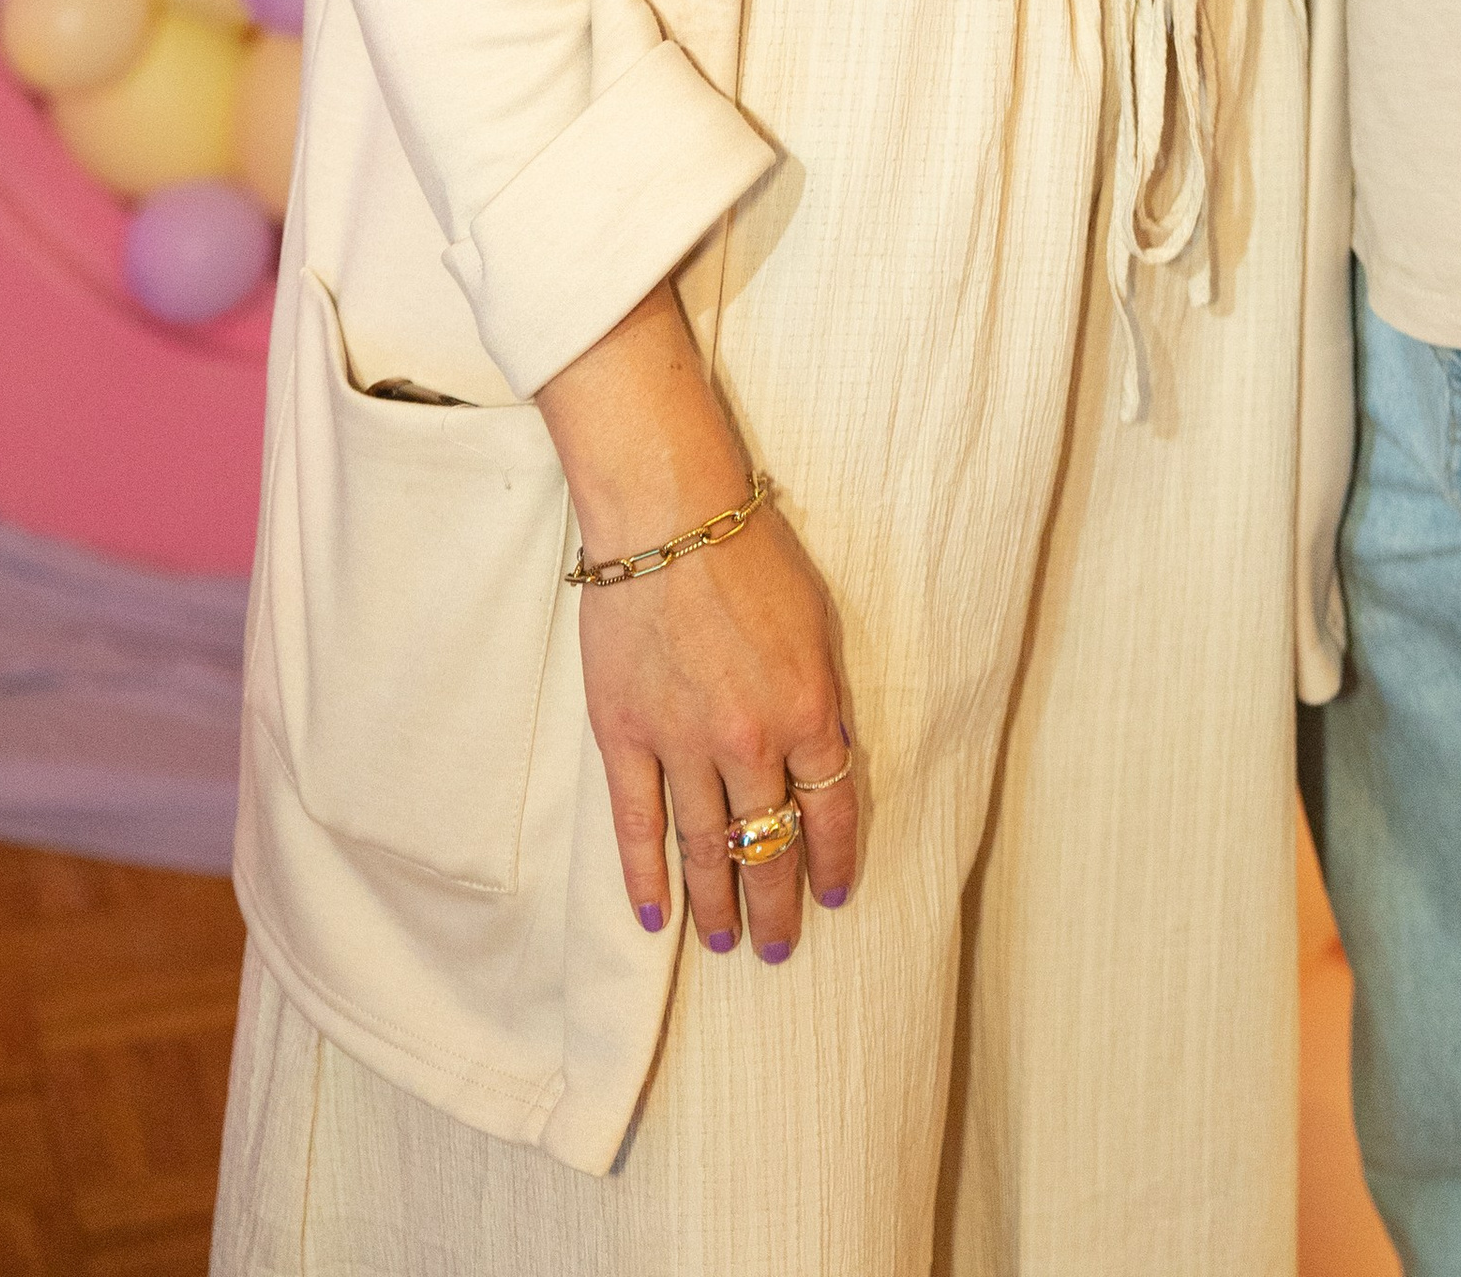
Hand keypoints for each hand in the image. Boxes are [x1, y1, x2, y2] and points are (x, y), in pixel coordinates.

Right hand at [577, 499, 859, 958]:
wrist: (668, 514)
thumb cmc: (751, 552)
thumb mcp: (817, 621)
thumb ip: (821, 697)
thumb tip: (825, 758)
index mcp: (808, 710)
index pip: (830, 812)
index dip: (834, 861)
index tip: (834, 895)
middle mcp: (750, 741)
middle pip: (769, 845)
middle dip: (777, 904)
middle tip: (779, 946)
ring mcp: (683, 743)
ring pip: (706, 847)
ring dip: (717, 904)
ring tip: (723, 944)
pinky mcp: (625, 735)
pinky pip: (638, 823)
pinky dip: (646, 875)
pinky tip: (654, 915)